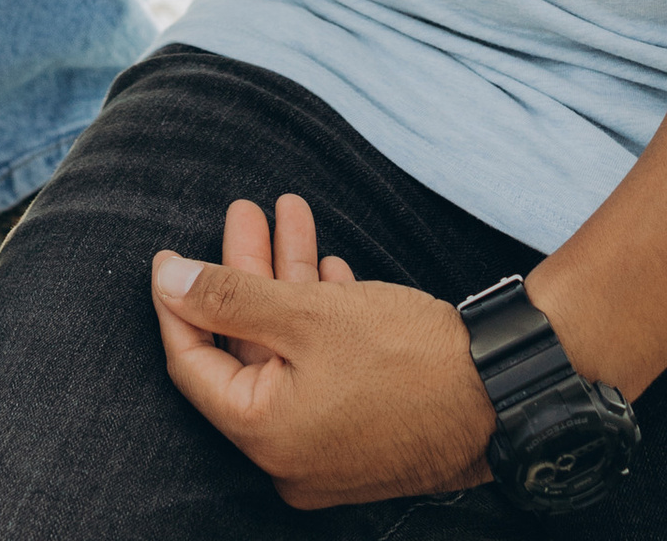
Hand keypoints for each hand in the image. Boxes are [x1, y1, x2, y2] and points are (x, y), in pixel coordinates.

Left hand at [151, 197, 493, 511]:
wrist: (501, 391)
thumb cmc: (405, 356)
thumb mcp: (305, 314)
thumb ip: (228, 297)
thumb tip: (165, 279)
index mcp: (265, 436)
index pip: (193, 365)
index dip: (179, 303)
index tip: (172, 252)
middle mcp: (289, 455)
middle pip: (246, 351)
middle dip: (245, 273)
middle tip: (244, 211)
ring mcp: (327, 447)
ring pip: (287, 351)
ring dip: (285, 280)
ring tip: (289, 211)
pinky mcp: (362, 431)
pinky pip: (320, 370)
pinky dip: (317, 317)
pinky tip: (325, 266)